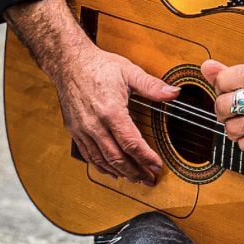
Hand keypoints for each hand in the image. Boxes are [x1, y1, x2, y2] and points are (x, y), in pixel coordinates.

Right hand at [5, 0, 178, 184]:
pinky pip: (89, 155)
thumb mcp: (129, 71)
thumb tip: (174, 93)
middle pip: (117, 158)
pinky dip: (102, 167)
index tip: (157, 166)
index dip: (146, 158)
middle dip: (136, 172)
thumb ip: (152, 86)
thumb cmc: (99, 66)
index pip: (131, 143)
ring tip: (136, 179)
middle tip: (149, 180)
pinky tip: (113, 171)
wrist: (69, 63)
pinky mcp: (75, 131)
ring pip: (102, 161)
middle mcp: (95, 125)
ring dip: (120, 173)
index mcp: (111, 111)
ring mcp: (82, 130)